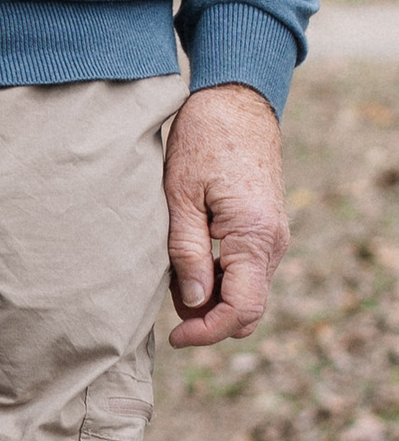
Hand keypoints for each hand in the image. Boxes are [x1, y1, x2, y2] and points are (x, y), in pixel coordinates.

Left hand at [164, 83, 288, 347]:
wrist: (236, 102)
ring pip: (247, 292)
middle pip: (249, 310)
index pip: (242, 310)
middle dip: (210, 321)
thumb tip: (191, 303)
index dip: (208, 333)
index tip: (175, 338)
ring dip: (213, 300)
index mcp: (253, 236)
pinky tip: (188, 263)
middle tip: (167, 312)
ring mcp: (273, 236)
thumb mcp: (179, 193)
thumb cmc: (202, 140)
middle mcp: (272, 242)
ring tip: (172, 279)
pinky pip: (247, 271)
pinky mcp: (265, 229)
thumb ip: (186, 250)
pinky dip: (220, 280)